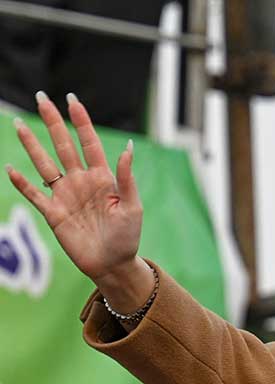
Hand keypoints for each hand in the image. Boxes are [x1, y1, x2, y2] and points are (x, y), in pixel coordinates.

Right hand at [6, 92, 142, 283]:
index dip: (81, 121)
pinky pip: (34, 194)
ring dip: (32, 145)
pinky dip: (21, 182)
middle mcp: (81, 181)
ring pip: (44, 164)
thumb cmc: (127, 237)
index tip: (71, 99)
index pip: (89, 142)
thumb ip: (126, 178)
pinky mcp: (54, 213)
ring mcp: (65, 195)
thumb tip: (127, 147)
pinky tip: (10, 168)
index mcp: (102, 177)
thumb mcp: (132, 207)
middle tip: (41, 97)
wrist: (113, 264)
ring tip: (19, 125)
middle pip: (63, 145)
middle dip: (53, 122)